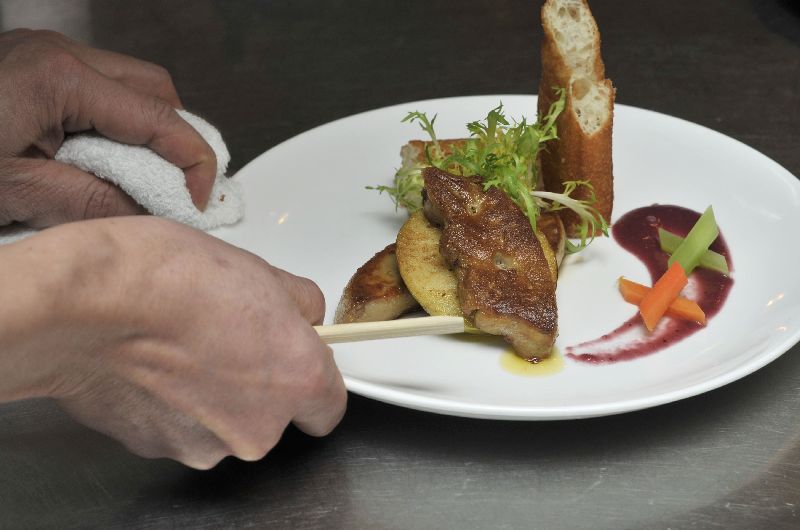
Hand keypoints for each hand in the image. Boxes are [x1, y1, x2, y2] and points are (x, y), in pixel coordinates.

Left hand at [0, 29, 216, 227]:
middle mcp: (55, 52)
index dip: (193, 163)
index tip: (197, 201)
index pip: (158, 118)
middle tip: (176, 186)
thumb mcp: (21, 194)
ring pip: (128, 84)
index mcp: (58, 77)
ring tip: (137, 175)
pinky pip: (95, 86)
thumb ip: (97, 202)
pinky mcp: (31, 66)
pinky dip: (113, 121)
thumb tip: (152, 210)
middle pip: (154, 89)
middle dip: (176, 138)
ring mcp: (42, 54)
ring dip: (144, 129)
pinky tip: (102, 156)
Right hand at [0, 217, 345, 468]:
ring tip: (183, 346)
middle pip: (271, 417)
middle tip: (229, 337)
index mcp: (297, 381)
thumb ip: (300, 304)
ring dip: (211, 396)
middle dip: (256, 385)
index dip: (312, 382)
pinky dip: (170, 404)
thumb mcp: (262, 271)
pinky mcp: (154, 449)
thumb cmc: (171, 281)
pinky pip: (177, 428)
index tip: (297, 363)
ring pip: (221, 425)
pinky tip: (154, 363)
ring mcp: (203, 446)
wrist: (88, 303)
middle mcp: (257, 428)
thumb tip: (304, 313)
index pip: (329, 407)